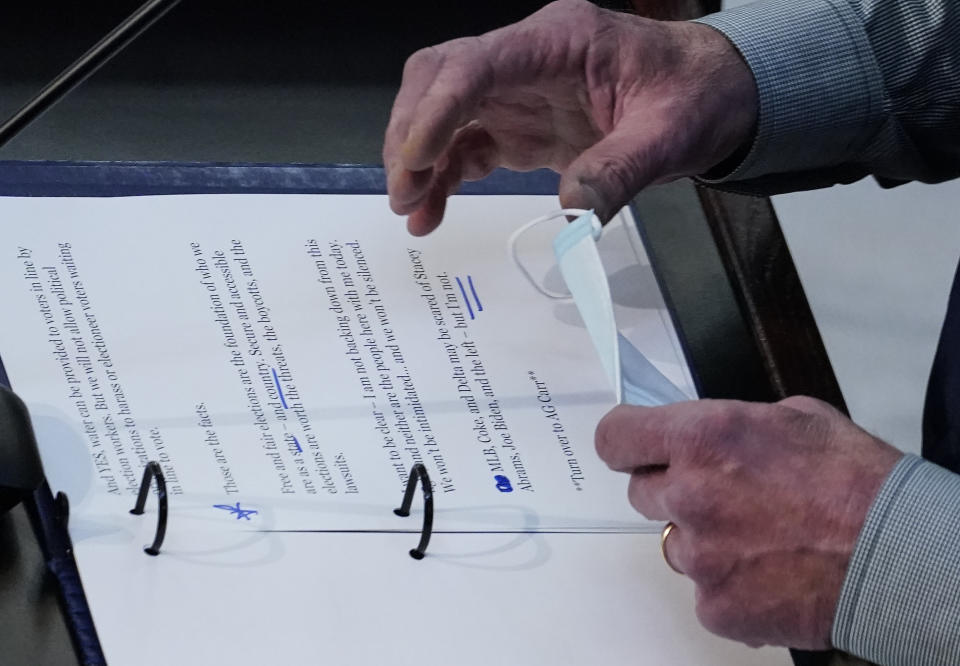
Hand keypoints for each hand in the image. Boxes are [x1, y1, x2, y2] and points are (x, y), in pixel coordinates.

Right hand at [383, 0, 756, 234]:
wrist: (708, 97)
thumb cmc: (693, 96)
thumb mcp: (669, 134)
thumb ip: (620, 171)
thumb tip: (572, 217)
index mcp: (559, 41)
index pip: (477, 64)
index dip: (438, 110)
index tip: (417, 159)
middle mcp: (525, 60)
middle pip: (440, 78)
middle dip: (412, 131)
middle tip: (405, 189)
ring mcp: (517, 93)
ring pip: (442, 113)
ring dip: (418, 159)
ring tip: (411, 210)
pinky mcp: (518, 126)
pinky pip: (465, 147)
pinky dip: (443, 178)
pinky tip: (432, 211)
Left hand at [595, 396, 902, 648]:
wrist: (898, 554)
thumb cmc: (856, 481)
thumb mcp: (792, 417)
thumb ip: (729, 425)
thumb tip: (701, 433)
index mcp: (702, 438)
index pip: (616, 437)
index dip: (625, 440)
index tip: (632, 445)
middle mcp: (688, 495)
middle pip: (642, 491)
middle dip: (673, 489)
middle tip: (721, 494)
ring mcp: (699, 556)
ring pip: (673, 543)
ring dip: (702, 538)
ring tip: (758, 536)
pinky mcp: (715, 606)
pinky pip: (702, 590)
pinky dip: (728, 583)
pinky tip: (768, 571)